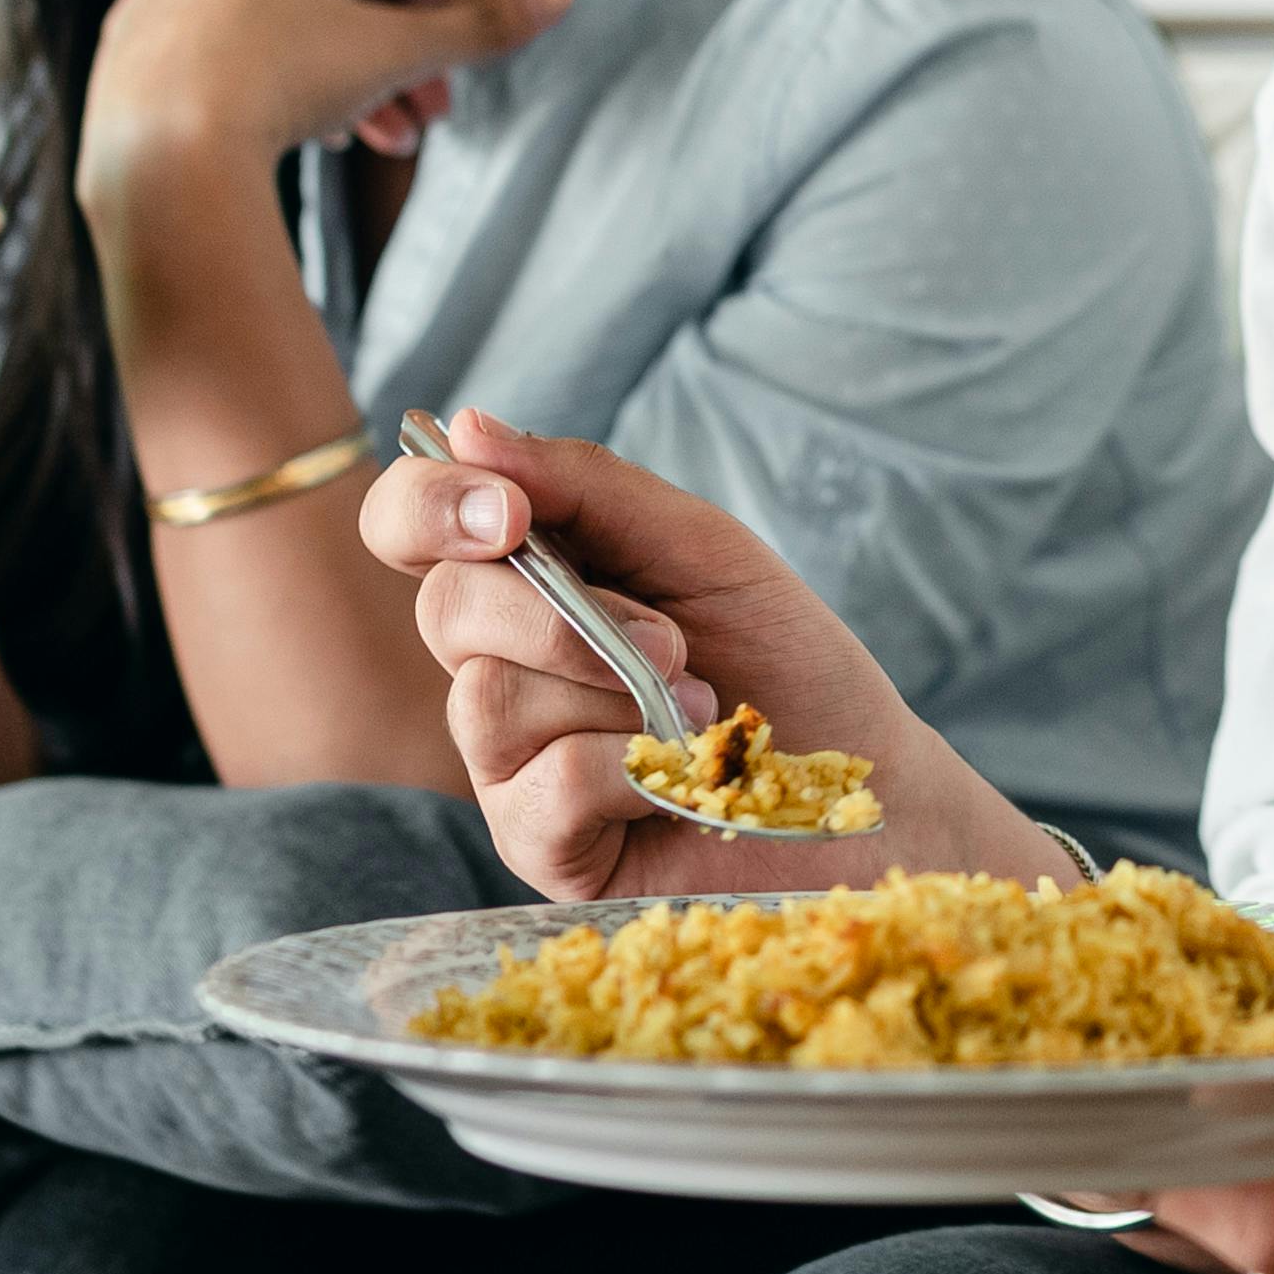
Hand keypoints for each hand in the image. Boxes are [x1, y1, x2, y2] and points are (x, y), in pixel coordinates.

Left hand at [84, 0, 574, 190]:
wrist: (161, 148)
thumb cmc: (284, 85)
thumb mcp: (400, 54)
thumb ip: (486, 22)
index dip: (440, 4)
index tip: (457, 64)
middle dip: (392, 58)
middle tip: (424, 123)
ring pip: (276, 20)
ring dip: (334, 77)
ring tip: (365, 140)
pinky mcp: (133, 32)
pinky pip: (216, 46)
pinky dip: (262, 80)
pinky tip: (287, 130)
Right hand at [356, 414, 1047, 901]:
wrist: (863, 787)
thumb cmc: (782, 663)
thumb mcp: (697, 547)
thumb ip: (585, 484)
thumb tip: (469, 426)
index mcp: (525, 580)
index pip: (410, 526)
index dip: (429, 506)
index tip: (512, 513)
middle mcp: (499, 666)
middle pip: (444, 610)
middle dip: (561, 614)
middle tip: (671, 642)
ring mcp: (510, 763)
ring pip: (486, 701)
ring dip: (611, 693)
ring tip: (699, 714)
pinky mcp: (540, 846)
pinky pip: (541, 789)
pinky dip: (628, 769)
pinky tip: (681, 780)